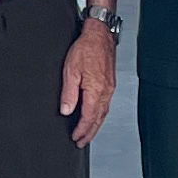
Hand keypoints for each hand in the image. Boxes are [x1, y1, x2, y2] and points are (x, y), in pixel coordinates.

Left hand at [58, 22, 117, 147]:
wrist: (99, 35)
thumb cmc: (86, 49)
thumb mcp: (70, 71)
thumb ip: (69, 93)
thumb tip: (66, 110)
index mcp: (95, 90)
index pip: (89, 117)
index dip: (81, 130)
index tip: (75, 138)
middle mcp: (106, 92)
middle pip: (98, 119)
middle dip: (90, 133)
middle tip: (81, 142)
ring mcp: (110, 88)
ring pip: (104, 113)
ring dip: (96, 126)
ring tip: (88, 134)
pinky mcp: (110, 84)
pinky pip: (106, 105)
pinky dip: (100, 115)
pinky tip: (96, 116)